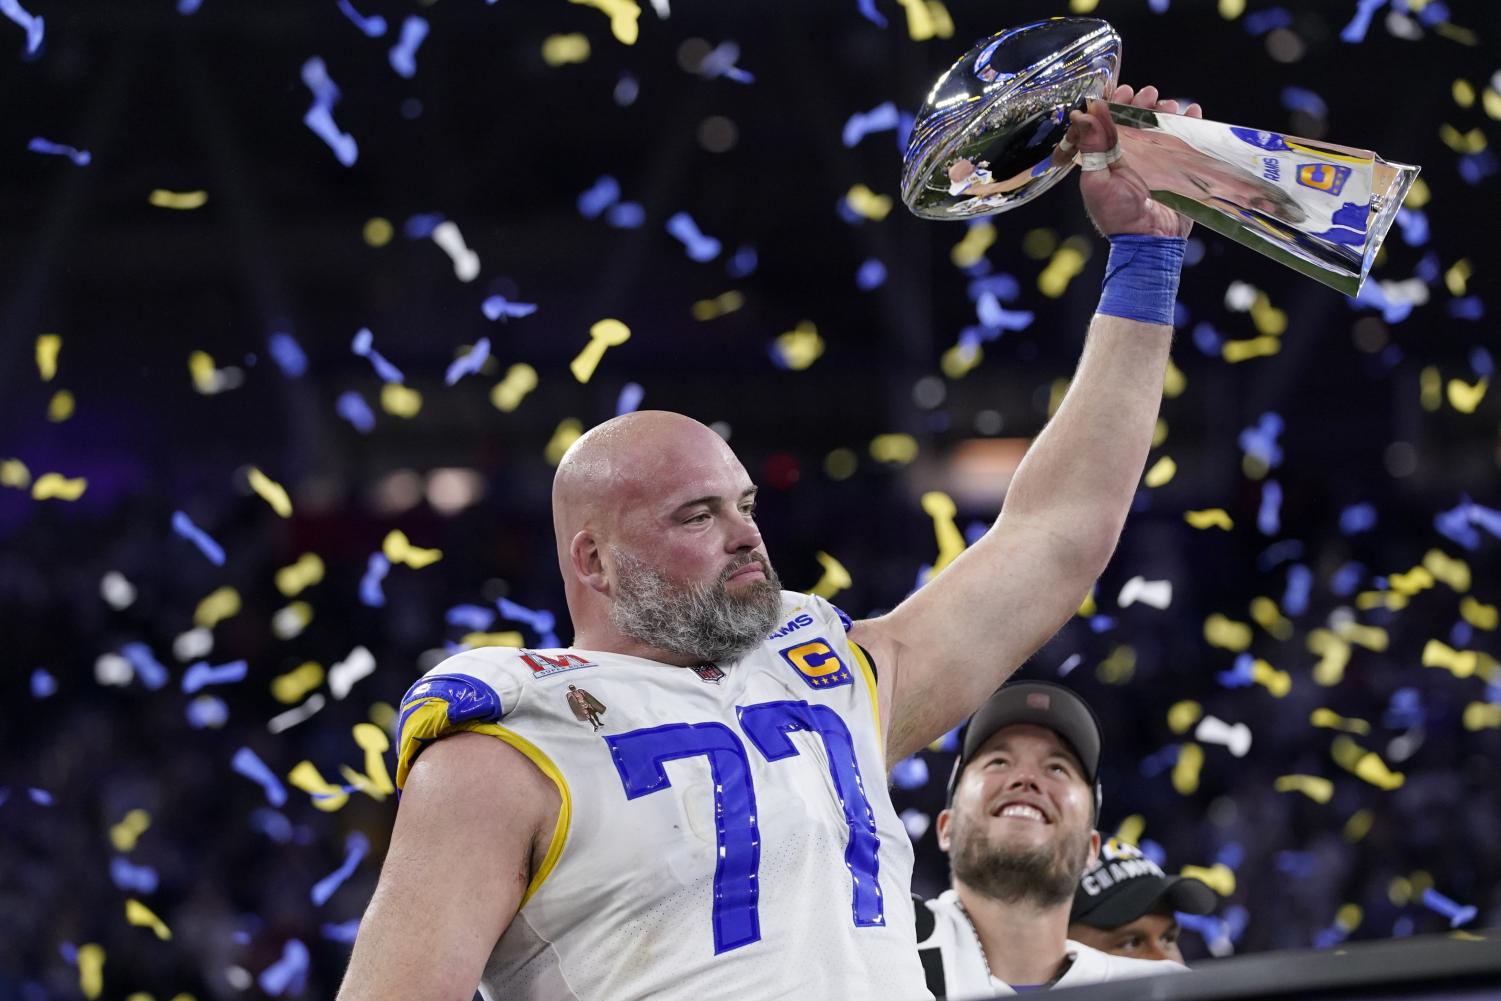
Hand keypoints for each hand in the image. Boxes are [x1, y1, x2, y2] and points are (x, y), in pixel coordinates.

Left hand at [1067, 84, 1203, 237]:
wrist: (1150, 239)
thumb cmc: (1117, 214)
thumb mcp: (1098, 180)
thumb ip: (1092, 148)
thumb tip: (1081, 115)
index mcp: (1105, 157)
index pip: (1108, 122)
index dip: (1114, 103)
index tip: (1123, 92)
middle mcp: (1129, 155)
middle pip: (1135, 118)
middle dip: (1141, 102)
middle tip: (1148, 95)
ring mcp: (1154, 159)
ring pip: (1159, 125)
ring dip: (1163, 110)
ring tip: (1168, 105)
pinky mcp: (1176, 166)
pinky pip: (1184, 139)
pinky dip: (1190, 122)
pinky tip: (1193, 112)